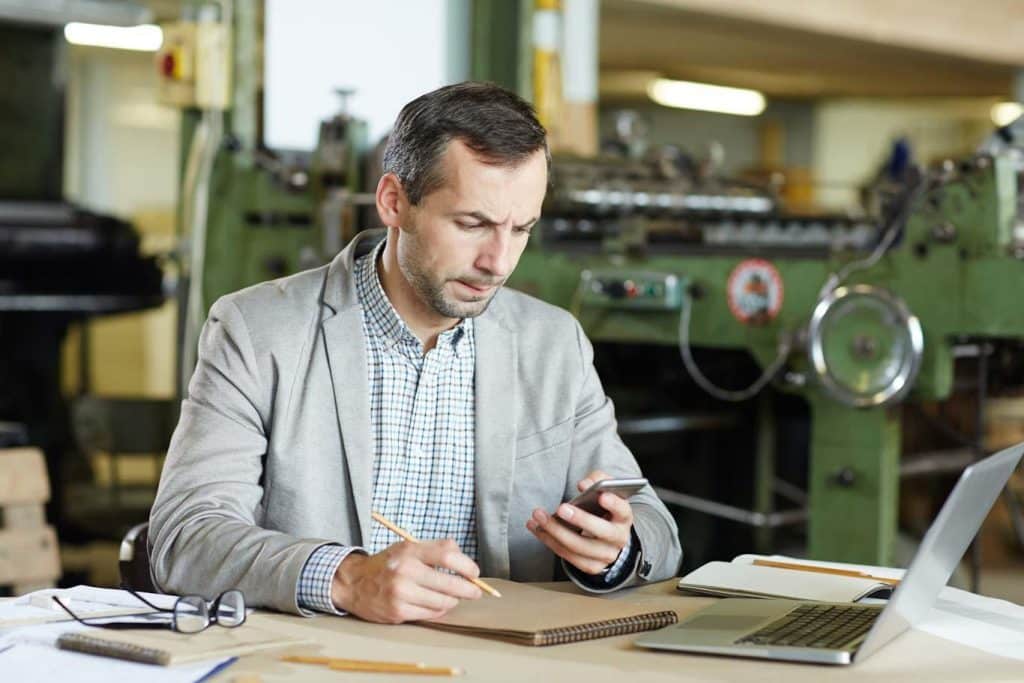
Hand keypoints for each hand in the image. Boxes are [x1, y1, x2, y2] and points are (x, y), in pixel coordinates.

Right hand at [330, 539, 481, 622]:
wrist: (353, 582)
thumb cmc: (387, 564)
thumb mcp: (407, 547)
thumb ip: (435, 549)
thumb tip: (465, 561)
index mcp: (409, 551)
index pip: (447, 555)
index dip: (467, 565)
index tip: (474, 573)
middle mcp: (404, 571)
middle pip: (449, 583)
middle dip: (469, 589)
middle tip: (476, 591)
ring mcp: (400, 593)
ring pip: (442, 602)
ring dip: (453, 601)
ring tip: (452, 597)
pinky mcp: (397, 612)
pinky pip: (430, 614)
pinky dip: (438, 610)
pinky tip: (436, 605)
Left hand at [526, 470, 632, 574]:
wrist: (607, 538)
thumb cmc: (603, 509)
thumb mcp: (605, 491)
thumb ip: (597, 480)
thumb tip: (584, 485)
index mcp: (624, 517)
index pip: (623, 510)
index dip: (614, 504)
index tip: (601, 496)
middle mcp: (618, 539)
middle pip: (601, 532)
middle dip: (580, 520)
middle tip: (560, 508)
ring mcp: (605, 555)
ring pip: (580, 547)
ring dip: (556, 531)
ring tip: (538, 517)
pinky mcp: (591, 566)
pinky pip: (568, 556)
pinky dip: (550, 541)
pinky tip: (537, 528)